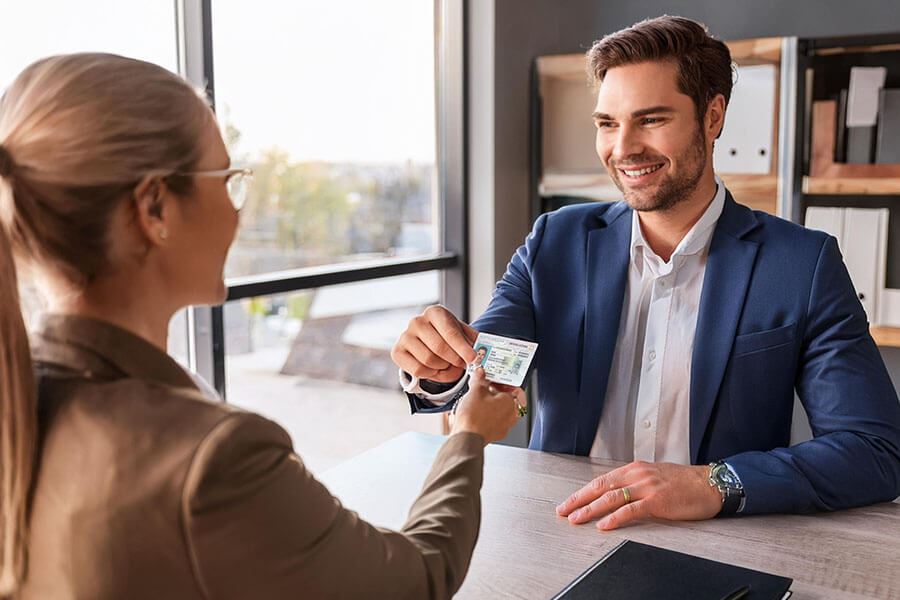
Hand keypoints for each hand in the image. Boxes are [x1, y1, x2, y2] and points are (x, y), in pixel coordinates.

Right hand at [391, 304, 478, 383]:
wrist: (426, 341)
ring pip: (429, 360)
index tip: (472, 359)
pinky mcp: (397, 352)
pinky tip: (436, 369)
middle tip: (462, 365)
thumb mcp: (462, 333)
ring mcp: (405, 336)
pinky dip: (431, 374)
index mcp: (435, 312)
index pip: (450, 331)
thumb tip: (483, 352)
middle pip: (439, 348)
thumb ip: (473, 341)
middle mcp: (417, 321)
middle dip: (454, 360)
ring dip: (443, 368)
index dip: (462, 347)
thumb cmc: (447, 336)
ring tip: (449, 366)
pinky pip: (417, 370)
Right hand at [451, 368, 521, 444]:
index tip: (492, 379)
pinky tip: (476, 413)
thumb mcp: (475, 390)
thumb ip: (479, 379)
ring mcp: (503, 427)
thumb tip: (480, 373)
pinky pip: (493, 421)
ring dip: (490, 405)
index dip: (500, 382)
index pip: (511, 388)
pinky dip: (486, 416)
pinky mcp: (495, 435)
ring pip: (499, 411)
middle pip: (505, 400)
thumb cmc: (473, 417)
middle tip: (483, 388)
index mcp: (510, 402)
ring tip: (477, 400)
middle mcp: (510, 416)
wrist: (465, 437)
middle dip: (494, 393)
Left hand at [555, 461, 722, 529]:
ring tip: (575, 519)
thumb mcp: (654, 476)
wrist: (711, 483)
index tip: (569, 502)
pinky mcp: (657, 501)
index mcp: (635, 469)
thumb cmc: (685, 482)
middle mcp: (637, 475)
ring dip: (590, 509)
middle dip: (579, 500)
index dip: (583, 492)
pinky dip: (614, 517)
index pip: (602, 481)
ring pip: (611, 498)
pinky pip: (631, 510)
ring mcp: (647, 487)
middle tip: (562, 510)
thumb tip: (617, 493)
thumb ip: (635, 483)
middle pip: (600, 487)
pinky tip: (603, 524)